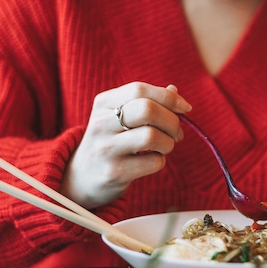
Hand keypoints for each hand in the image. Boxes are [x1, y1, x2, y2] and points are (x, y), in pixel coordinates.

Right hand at [60, 83, 191, 207]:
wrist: (81, 178)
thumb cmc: (110, 141)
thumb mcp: (119, 116)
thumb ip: (146, 101)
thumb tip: (174, 92)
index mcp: (103, 103)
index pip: (139, 89)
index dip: (168, 97)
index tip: (185, 108)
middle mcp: (101, 123)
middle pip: (147, 110)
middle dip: (172, 121)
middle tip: (177, 132)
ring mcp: (106, 149)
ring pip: (152, 136)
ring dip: (169, 143)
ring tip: (165, 147)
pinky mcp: (114, 172)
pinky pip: (153, 162)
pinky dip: (160, 161)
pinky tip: (151, 161)